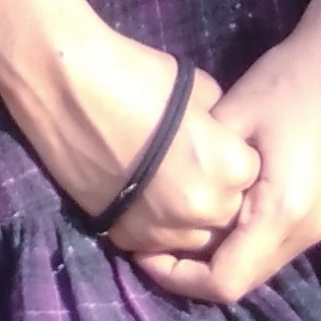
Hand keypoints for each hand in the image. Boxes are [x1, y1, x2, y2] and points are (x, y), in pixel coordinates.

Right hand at [13, 26, 260, 259]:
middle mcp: (204, 209)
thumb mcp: (199, 89)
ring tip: (170, 185)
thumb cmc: (137, 76)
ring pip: (195, 240)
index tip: (218, 146)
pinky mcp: (127, 238)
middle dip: (217, 194)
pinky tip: (144, 197)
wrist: (68, 87)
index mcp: (230, 168)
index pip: (252, 178)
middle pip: (228, 215)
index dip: (234, 160)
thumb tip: (220, 139)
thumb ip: (220, 124)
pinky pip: (157, 245)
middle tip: (194, 167)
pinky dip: (156, 226)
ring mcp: (164, 230)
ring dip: (190, 218)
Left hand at [128, 2, 320, 307]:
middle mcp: (306, 232)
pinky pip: (271, 244)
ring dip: (217, 256)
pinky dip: (239, 240)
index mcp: (284, 213)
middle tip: (152, 239)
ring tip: (178, 223)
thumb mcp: (233, 117)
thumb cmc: (290, 79)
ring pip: (257, 265)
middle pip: (242, 281)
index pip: (225, 282)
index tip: (141, 251)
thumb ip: (201, 165)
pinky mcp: (319, 211)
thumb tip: (164, 193)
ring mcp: (319, 225)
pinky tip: (214, 209)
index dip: (177, 278)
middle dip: (193, 271)